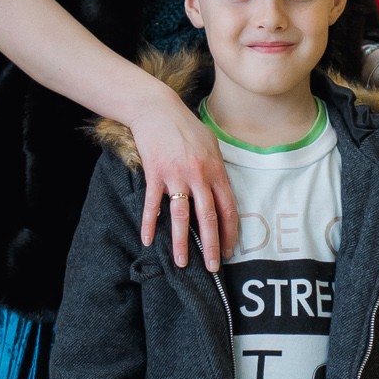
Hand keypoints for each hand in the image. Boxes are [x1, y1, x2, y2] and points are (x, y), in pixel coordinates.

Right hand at [122, 75, 237, 269]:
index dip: (230, 232)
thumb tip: (222, 193)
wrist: (158, 109)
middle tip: (213, 268)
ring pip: (181, 216)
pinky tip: (148, 241)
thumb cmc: (186, 127)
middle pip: (208, 217)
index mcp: (215, 170)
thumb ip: (217, 170)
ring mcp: (176, 176)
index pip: (227, 208)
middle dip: (212, 245)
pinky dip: (150, 224)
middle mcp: (199, 176)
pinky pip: (153, 204)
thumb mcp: (211, 145)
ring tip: (181, 263)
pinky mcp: (155, 174)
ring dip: (182, 242)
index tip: (230, 251)